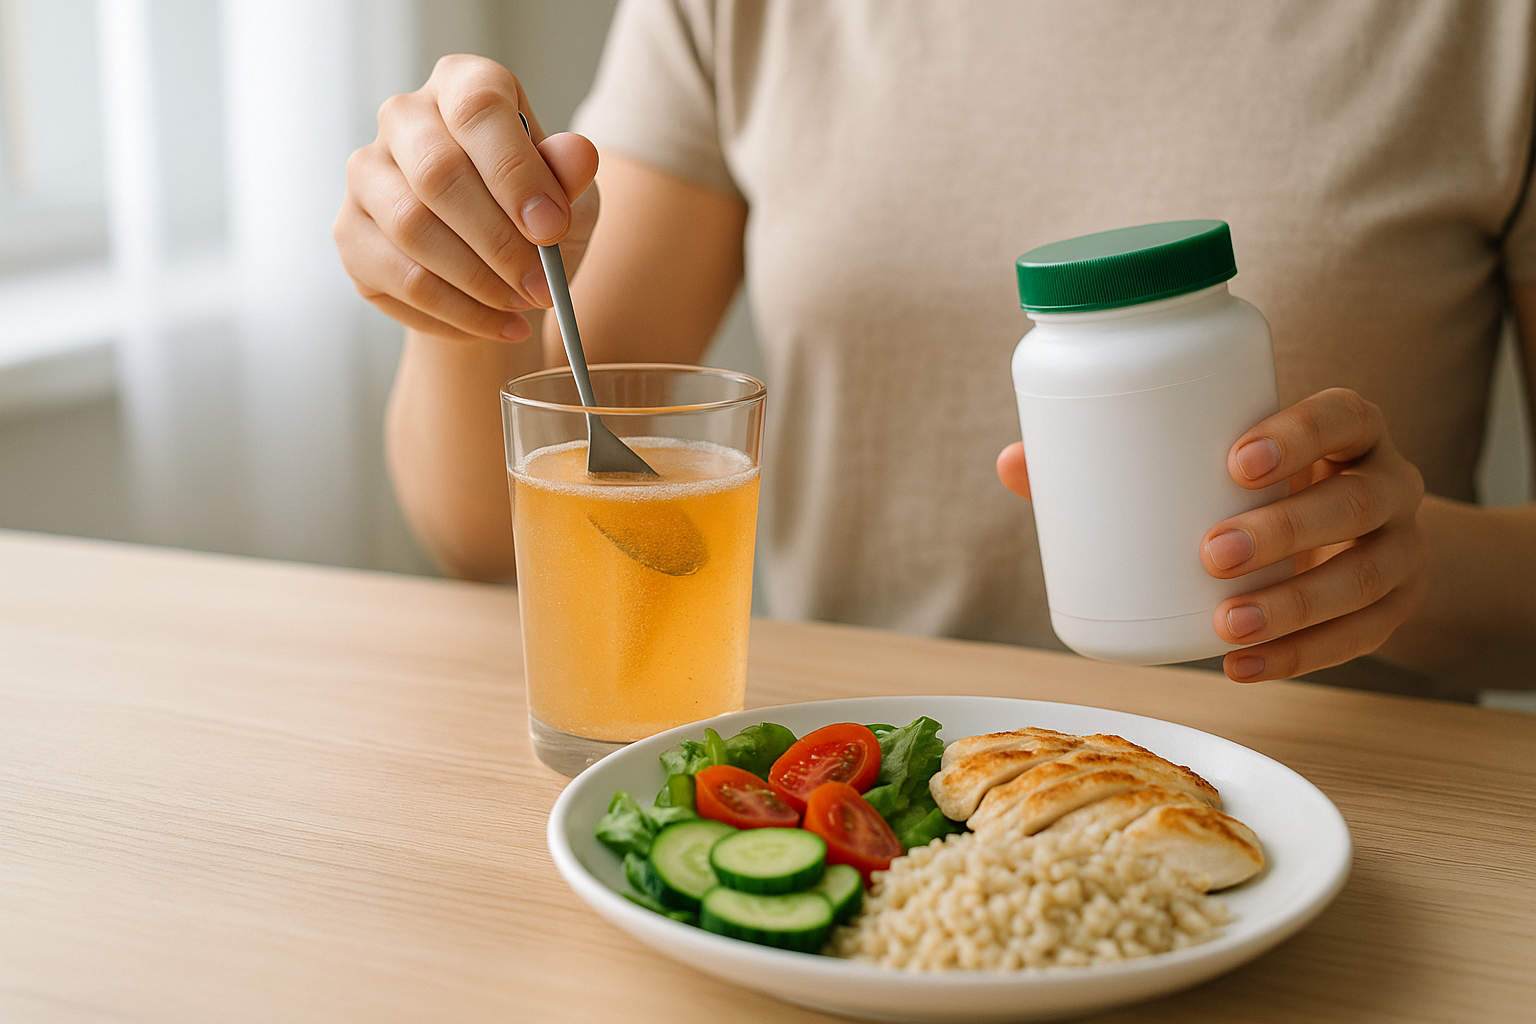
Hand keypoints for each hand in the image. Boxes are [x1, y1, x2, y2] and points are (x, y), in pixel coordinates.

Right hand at [333, 55, 599, 341]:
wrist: (497, 274)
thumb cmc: (533, 219)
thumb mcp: (570, 197)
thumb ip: (570, 176)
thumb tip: (579, 154)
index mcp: (462, 85)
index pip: (478, 109)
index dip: (515, 172)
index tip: (552, 229)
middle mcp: (403, 117)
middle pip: (438, 172)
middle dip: (499, 242)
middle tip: (542, 286)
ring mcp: (367, 173)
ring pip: (412, 228)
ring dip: (477, 281)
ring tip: (521, 306)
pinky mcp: (350, 231)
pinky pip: (400, 277)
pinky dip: (456, 311)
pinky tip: (494, 324)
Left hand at [995, 387, 1425, 680]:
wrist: (1357, 539)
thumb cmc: (1260, 487)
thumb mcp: (1218, 461)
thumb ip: (1123, 457)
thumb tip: (1014, 462)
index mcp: (1348, 431)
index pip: (1345, 415)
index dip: (1300, 433)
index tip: (1237, 460)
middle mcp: (1389, 482)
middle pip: (1357, 500)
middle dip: (1286, 529)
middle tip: (1211, 553)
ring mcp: (1402, 550)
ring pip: (1365, 577)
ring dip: (1294, 606)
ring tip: (1224, 626)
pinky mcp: (1397, 610)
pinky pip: (1362, 638)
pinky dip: (1300, 658)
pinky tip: (1243, 668)